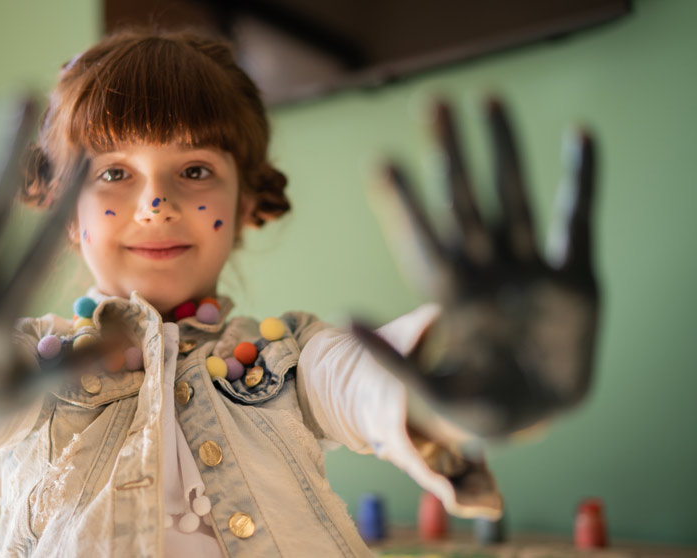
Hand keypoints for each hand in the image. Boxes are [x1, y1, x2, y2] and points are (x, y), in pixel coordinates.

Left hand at [353, 99, 599, 439]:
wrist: (537, 417)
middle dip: (450, 156)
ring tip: (488, 98)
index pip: (423, 241)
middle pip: (464, 203)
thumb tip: (342, 318)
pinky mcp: (574, 278)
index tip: (380, 163)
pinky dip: (582, 179)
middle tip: (432, 103)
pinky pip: (579, 220)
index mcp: (451, 297)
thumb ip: (394, 362)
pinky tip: (579, 134)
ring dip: (504, 149)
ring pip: (514, 197)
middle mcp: (485, 272)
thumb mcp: (436, 397)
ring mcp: (528, 270)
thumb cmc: (479, 411)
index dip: (403, 205)